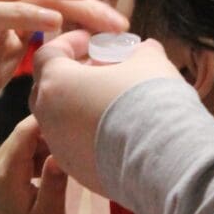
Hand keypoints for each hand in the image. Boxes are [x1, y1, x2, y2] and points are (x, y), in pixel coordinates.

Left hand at [0, 115, 66, 213]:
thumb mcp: (49, 212)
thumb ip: (53, 180)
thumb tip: (58, 153)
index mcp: (5, 171)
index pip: (25, 131)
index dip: (47, 121)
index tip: (71, 122)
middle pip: (22, 134)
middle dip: (47, 135)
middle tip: (71, 145)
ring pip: (22, 142)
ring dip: (43, 146)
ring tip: (64, 160)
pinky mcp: (0, 173)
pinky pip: (20, 153)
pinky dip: (36, 155)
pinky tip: (51, 169)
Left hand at [30, 30, 182, 191]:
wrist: (166, 161)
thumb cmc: (149, 100)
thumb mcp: (149, 62)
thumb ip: (140, 51)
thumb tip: (144, 50)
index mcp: (56, 84)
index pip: (47, 54)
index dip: (69, 43)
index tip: (91, 42)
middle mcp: (49, 118)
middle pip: (46, 88)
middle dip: (69, 75)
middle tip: (98, 70)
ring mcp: (61, 148)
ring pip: (58, 120)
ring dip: (78, 106)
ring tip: (110, 101)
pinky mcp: (77, 172)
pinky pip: (74, 146)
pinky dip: (88, 134)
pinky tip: (118, 131)